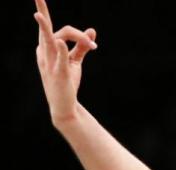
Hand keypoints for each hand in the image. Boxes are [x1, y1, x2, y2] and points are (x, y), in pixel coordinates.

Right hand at [33, 0, 97, 124]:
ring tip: (38, 15)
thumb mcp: (74, 62)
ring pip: (48, 41)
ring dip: (44, 27)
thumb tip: (92, 30)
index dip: (76, 32)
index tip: (93, 44)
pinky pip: (59, 59)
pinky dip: (61, 50)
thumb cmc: (67, 82)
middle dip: (42, 12)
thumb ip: (81, 46)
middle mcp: (44, 53)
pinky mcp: (59, 74)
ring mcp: (50, 63)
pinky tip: (60, 42)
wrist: (64, 105)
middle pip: (50, 30)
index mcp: (46, 48)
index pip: (53, 29)